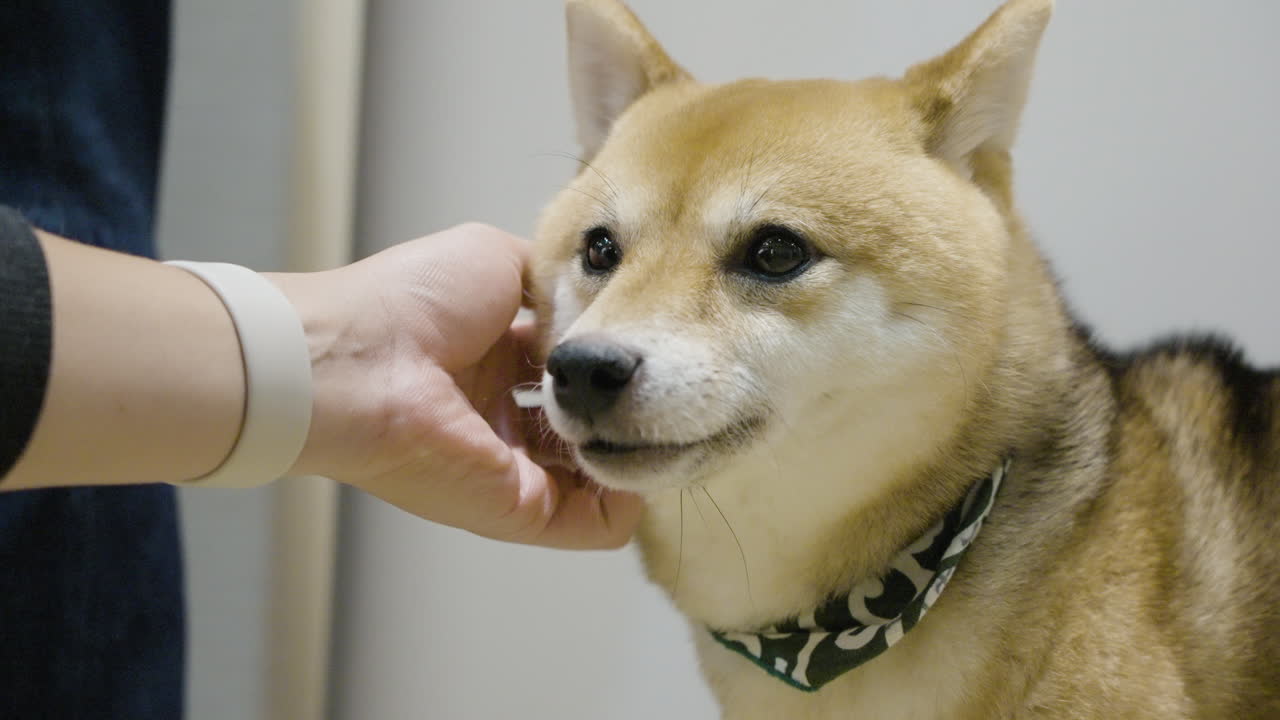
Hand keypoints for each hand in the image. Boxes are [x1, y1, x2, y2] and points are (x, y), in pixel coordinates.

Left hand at [270, 224, 640, 548]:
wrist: (363, 359)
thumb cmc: (415, 299)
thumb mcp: (498, 259)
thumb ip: (553, 281)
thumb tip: (599, 303)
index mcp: (492, 358)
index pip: (567, 372)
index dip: (607, 361)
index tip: (649, 346)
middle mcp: (500, 416)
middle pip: (582, 426)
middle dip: (625, 411)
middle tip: (668, 390)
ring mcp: (510, 468)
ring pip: (594, 477)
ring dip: (632, 455)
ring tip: (665, 422)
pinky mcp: (518, 509)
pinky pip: (593, 524)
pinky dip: (627, 503)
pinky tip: (646, 464)